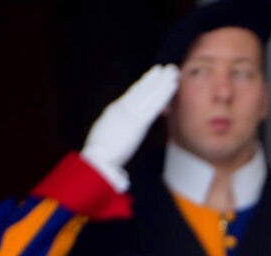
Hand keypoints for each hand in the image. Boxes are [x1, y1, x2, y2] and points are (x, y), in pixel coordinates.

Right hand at [80, 64, 179, 190]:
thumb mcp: (108, 149)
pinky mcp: (138, 120)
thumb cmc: (100, 161)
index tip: (154, 77)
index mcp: (115, 113)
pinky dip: (164, 92)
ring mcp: (130, 113)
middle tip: (168, 68)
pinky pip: (154, 103)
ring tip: (173, 70)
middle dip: (156, 79)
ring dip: (162, 81)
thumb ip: (116, 152)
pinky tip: (172, 84)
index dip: (145, 86)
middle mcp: (122, 109)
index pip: (134, 97)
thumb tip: (123, 173)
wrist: (97, 160)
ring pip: (149, 93)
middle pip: (142, 90)